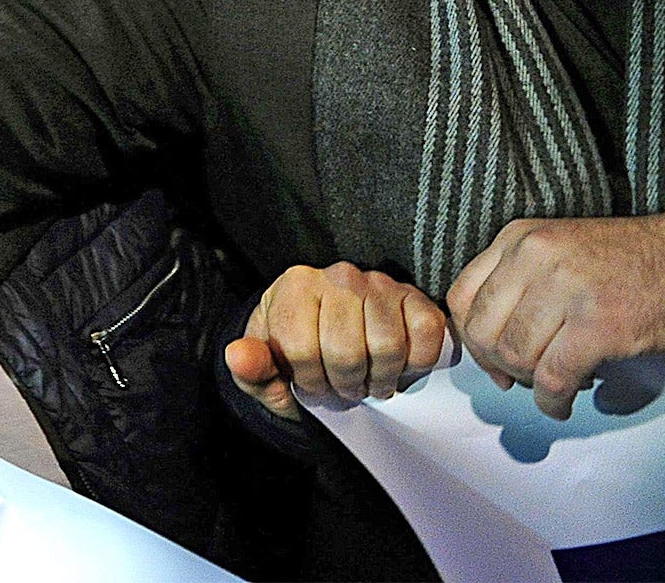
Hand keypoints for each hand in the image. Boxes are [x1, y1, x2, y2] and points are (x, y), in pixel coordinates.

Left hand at [225, 261, 447, 420]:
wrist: (332, 338)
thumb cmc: (296, 354)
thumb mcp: (265, 368)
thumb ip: (250, 367)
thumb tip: (238, 357)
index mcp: (295, 286)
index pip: (301, 348)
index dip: (310, 382)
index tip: (313, 386)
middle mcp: (338, 275)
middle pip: (347, 351)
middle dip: (346, 385)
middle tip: (346, 388)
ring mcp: (380, 283)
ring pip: (388, 347)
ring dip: (381, 379)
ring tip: (369, 380)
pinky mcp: (415, 297)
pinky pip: (426, 336)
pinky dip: (416, 363)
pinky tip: (398, 366)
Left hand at [449, 214, 664, 418]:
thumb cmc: (622, 263)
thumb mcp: (554, 253)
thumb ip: (514, 283)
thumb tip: (484, 348)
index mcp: (518, 238)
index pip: (461, 297)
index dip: (469, 340)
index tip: (486, 360)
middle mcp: (535, 257)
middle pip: (484, 331)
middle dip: (498, 366)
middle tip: (520, 376)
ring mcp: (566, 289)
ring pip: (516, 357)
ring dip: (530, 383)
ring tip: (552, 382)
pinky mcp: (598, 326)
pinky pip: (553, 378)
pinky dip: (552, 402)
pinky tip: (561, 403)